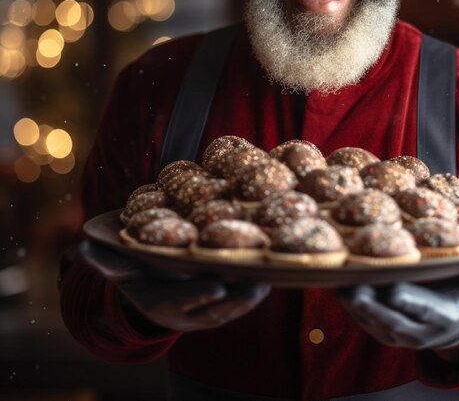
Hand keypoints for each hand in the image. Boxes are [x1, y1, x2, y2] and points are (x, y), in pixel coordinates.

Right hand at [79, 240, 269, 332]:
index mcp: (155, 302)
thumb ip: (105, 258)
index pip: (177, 301)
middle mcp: (179, 314)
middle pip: (209, 311)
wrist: (145, 285)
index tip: (218, 284)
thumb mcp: (116, 263)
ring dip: (246, 301)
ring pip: (225, 312)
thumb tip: (83, 249)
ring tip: (266, 283)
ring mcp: (197, 316)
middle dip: (233, 301)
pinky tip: (267, 281)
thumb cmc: (132, 268)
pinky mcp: (212, 311)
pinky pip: (233, 308)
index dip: (197, 294)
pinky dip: (249, 299)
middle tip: (255, 286)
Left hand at [336, 254, 458, 351]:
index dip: (408, 300)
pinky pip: (364, 322)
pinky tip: (338, 288)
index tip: (392, 288)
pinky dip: (350, 308)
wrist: (453, 328)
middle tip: (353, 287)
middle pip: (391, 319)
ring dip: (355, 307)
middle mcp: (418, 330)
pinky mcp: (383, 332)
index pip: (424, 308)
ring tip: (341, 286)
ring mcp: (399, 334)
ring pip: (373, 322)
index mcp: (441, 315)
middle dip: (371, 305)